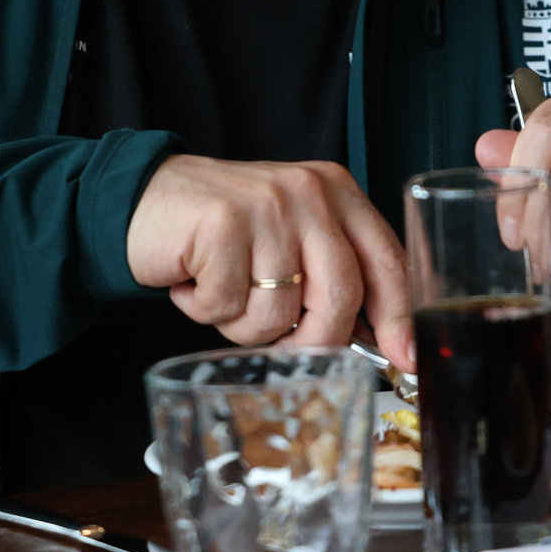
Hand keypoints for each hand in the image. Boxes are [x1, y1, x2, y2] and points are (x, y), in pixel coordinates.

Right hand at [125, 155, 414, 369]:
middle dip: (314, 339)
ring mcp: (265, 206)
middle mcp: (308, 193)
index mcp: (337, 194)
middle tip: (283, 343)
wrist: (145, 197)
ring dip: (244, 324)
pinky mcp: (221, 224)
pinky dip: (205, 309)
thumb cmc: (225, 230)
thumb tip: (379, 341)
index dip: (399, 316)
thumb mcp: (293, 238)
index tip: (405, 358)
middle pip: (339, 295)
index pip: (386, 261)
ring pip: (278, 312)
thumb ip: (333, 275)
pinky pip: (226, 306)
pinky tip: (195, 280)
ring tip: (224, 291)